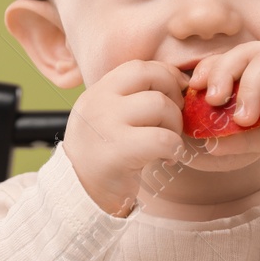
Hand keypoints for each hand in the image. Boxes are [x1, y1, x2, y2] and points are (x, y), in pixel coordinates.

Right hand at [65, 60, 190, 216]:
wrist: (81, 193)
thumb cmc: (105, 153)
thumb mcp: (109, 116)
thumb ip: (133, 97)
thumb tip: (178, 79)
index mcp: (99, 91)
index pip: (140, 66)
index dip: (166, 77)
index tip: (176, 98)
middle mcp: (99, 102)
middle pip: (152, 77)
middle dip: (174, 97)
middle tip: (173, 121)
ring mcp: (106, 125)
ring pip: (160, 105)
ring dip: (175, 126)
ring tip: (168, 143)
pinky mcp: (117, 152)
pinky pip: (162, 139)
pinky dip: (175, 148)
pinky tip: (169, 158)